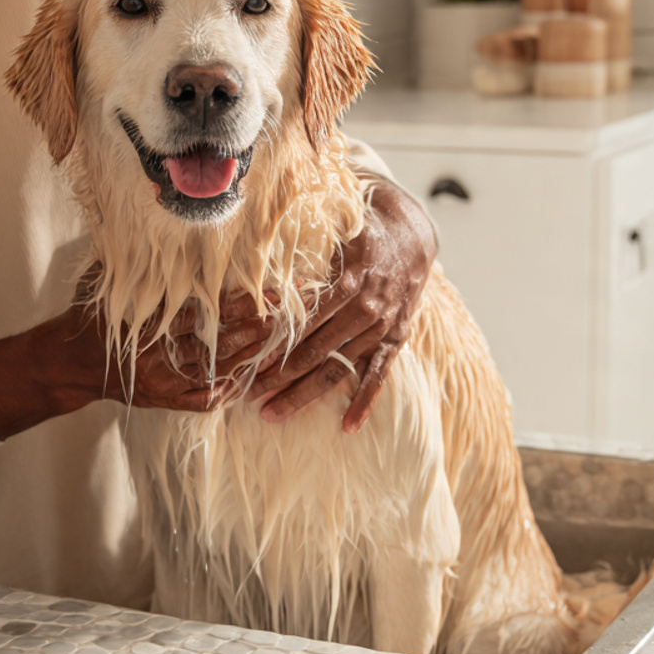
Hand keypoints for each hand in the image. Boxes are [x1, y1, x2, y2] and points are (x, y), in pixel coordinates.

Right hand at [0, 270, 274, 440]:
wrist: (71, 364)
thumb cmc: (90, 318)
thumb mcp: (105, 283)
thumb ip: (130, 260)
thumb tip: (149, 223)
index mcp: (150, 327)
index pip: (202, 314)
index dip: (234, 303)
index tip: (261, 289)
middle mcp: (162, 360)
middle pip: (218, 343)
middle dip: (254, 327)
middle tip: (283, 310)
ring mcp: (168, 385)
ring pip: (219, 372)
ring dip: (250, 355)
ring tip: (277, 338)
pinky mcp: (170, 401)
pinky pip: (207, 399)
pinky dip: (230, 389)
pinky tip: (251, 378)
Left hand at [248, 178, 435, 432]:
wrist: (410, 232)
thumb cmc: (357, 228)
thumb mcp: (329, 229)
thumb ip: (299, 252)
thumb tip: (260, 271)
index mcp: (347, 281)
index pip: (301, 322)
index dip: (272, 344)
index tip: (244, 363)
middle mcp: (366, 309)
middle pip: (314, 352)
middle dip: (277, 376)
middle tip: (246, 395)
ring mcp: (382, 327)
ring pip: (339, 369)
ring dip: (305, 394)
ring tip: (273, 413)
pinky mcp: (396, 338)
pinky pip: (380, 375)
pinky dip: (365, 401)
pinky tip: (348, 425)